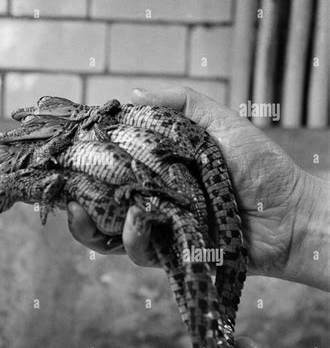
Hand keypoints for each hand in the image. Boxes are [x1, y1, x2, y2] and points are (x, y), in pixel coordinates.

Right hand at [67, 87, 328, 289]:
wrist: (289, 212)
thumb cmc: (258, 166)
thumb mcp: (218, 123)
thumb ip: (178, 105)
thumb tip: (131, 95)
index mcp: (155, 168)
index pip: (108, 163)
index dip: (82, 159)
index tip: (62, 150)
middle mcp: (149, 197)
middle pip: (96, 200)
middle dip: (70, 195)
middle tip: (58, 185)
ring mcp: (157, 227)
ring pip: (105, 231)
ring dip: (86, 223)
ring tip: (82, 207)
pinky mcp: (168, 253)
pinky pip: (136, 251)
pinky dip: (129, 237)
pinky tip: (135, 219)